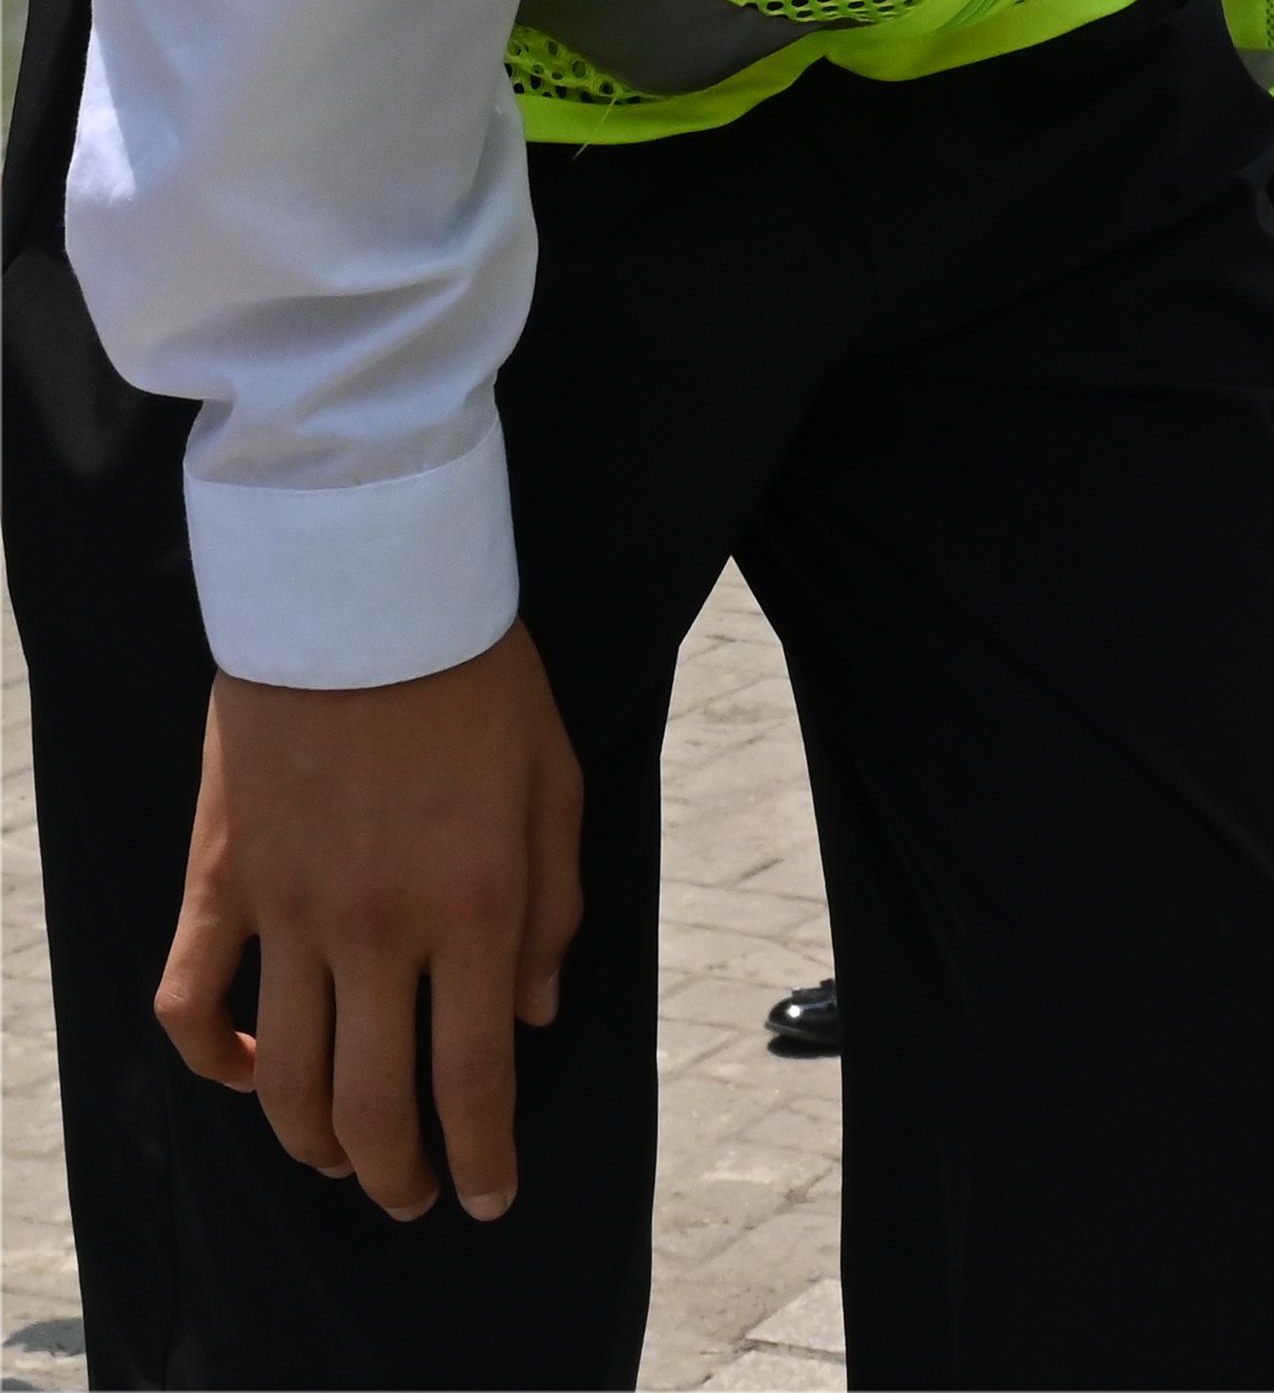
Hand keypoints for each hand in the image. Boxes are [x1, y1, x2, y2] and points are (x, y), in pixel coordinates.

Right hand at [160, 625, 582, 1221]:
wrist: (364, 598)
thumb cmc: (481, 680)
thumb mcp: (557, 786)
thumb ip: (552, 911)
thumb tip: (533, 1017)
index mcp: (474, 906)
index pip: (474, 1076)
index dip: (481, 1157)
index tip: (489, 1199)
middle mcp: (379, 928)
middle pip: (373, 1102)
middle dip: (397, 1175)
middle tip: (412, 1201)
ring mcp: (289, 912)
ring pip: (282, 1078)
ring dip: (312, 1142)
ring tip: (342, 1161)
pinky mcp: (222, 884)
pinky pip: (190, 1003)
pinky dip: (212, 1061)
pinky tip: (245, 1076)